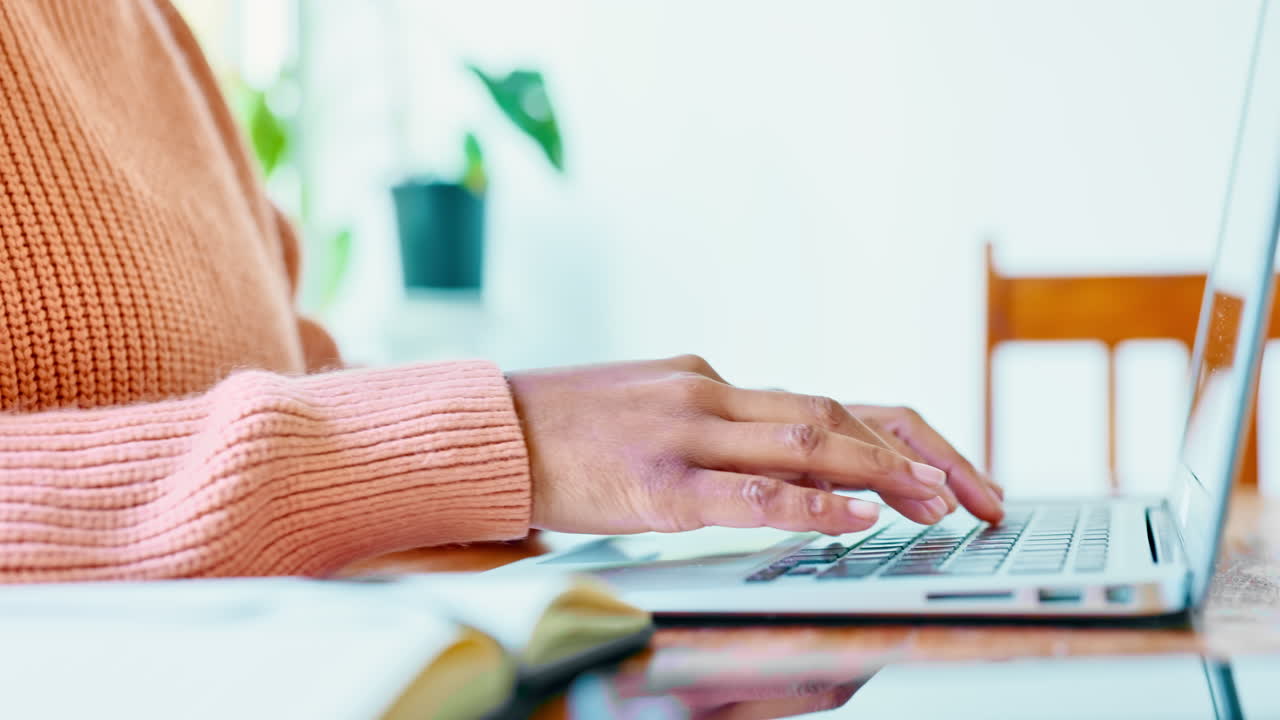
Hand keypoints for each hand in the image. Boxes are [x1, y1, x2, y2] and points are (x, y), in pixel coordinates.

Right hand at [507, 355, 1001, 535]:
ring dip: (883, 472)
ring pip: (807, 439)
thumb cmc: (562, 430)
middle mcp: (708, 392)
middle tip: (971, 493)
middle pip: (835, 412)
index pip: (823, 399)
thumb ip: (708, 426)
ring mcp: (684, 432)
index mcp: (707, 378)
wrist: (486, 433)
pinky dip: (812, 504)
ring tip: (938, 505)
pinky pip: (750, 492)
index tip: (944, 468)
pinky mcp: (657, 482)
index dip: (893, 434)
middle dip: (911, 455)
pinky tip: (858, 520)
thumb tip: (772, 460)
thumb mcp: (646, 411)